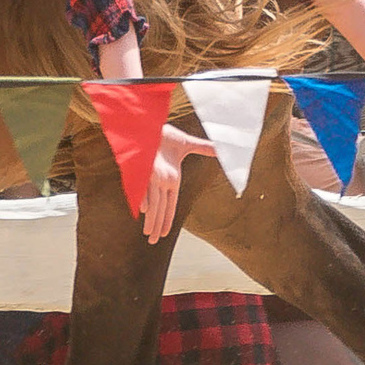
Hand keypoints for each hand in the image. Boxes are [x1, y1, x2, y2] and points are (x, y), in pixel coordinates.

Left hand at [143, 126, 216, 242]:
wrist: (149, 123)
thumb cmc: (166, 134)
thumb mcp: (187, 144)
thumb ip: (205, 148)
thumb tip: (223, 150)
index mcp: (172, 179)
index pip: (170, 204)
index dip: (168, 218)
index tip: (164, 233)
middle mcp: (162, 180)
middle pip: (160, 208)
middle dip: (157, 225)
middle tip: (153, 242)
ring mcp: (151, 176)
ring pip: (152, 202)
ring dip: (150, 218)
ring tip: (147, 234)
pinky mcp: (141, 169)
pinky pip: (143, 186)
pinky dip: (142, 197)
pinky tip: (142, 210)